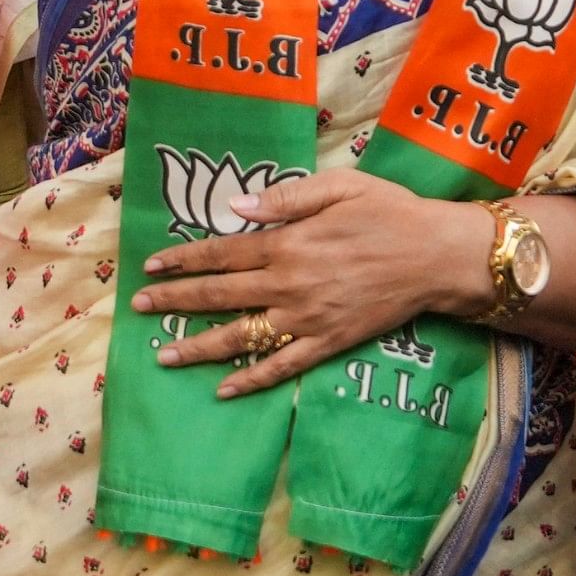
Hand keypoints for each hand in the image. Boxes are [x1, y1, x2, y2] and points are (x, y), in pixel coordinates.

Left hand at [131, 167, 485, 395]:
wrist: (436, 256)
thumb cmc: (389, 212)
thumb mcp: (339, 186)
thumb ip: (284, 196)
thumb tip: (234, 207)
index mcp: (287, 243)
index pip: (221, 253)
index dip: (183, 261)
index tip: (151, 266)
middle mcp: (289, 284)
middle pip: (220, 295)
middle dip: (175, 301)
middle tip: (139, 308)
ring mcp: (307, 318)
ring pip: (242, 336)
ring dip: (199, 347)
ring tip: (164, 356)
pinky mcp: (328, 343)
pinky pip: (283, 366)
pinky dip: (252, 379)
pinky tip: (224, 389)